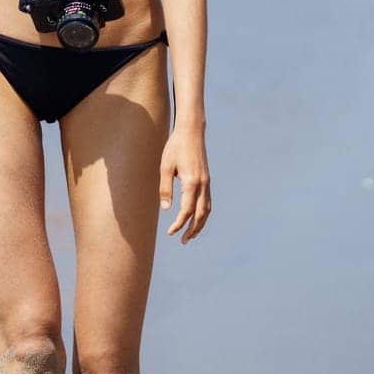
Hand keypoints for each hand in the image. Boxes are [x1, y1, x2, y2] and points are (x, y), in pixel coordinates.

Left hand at [159, 124, 210, 243]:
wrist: (191, 132)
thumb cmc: (175, 147)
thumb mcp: (165, 167)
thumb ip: (165, 188)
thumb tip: (166, 209)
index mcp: (191, 182)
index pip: (187, 210)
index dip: (179, 224)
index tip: (170, 232)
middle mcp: (202, 184)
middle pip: (201, 214)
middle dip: (192, 230)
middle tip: (183, 241)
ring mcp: (207, 182)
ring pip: (207, 210)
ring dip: (200, 224)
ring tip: (190, 235)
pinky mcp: (207, 180)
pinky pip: (208, 202)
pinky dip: (203, 214)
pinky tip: (196, 219)